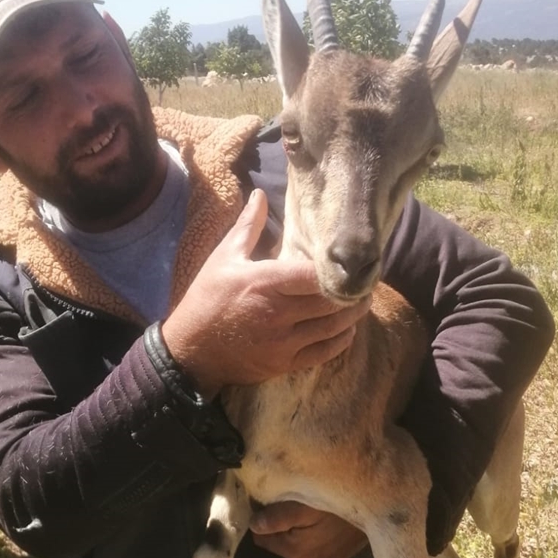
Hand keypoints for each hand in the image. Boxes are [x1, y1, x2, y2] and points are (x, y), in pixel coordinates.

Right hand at [161, 189, 369, 395]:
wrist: (191, 351)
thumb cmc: (207, 299)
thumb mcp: (223, 258)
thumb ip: (248, 226)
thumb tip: (261, 194)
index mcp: (265, 283)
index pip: (314, 274)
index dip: (337, 269)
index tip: (351, 261)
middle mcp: (278, 313)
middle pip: (331, 301)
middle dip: (354, 292)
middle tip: (366, 282)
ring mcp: (283, 342)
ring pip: (333, 328)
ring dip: (353, 316)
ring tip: (361, 303)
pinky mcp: (284, 363)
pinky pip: (323, 353)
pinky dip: (341, 341)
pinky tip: (346, 330)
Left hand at [250, 501, 368, 557]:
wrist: (378, 505)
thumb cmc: (337, 502)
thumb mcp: (302, 504)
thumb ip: (275, 518)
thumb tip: (253, 526)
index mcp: (296, 554)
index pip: (262, 539)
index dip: (263, 519)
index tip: (270, 501)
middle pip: (280, 542)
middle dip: (280, 526)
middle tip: (291, 502)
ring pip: (296, 543)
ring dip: (297, 529)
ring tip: (308, 509)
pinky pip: (312, 545)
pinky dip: (312, 534)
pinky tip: (322, 520)